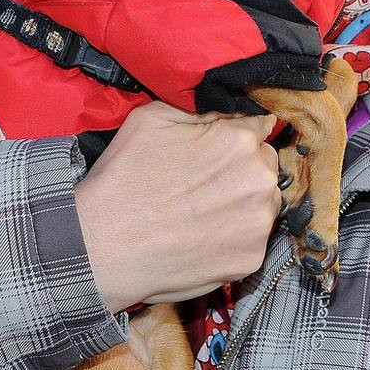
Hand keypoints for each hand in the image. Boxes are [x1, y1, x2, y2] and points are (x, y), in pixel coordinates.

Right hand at [74, 101, 280, 310]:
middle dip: (241, 169)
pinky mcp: (250, 259)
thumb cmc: (124, 179)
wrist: (105, 245)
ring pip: (263, 203)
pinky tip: (202, 236)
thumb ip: (200, 110)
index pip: (257, 128)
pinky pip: (252, 239)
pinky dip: (233, 237)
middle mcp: (258, 180)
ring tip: (201, 211)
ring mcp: (258, 223)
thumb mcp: (151, 119)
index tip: (216, 151)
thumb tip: (229, 115)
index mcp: (239, 141)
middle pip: (264, 165)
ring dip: (242, 203)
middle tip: (203, 183)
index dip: (234, 137)